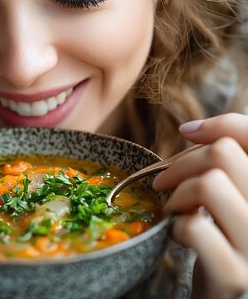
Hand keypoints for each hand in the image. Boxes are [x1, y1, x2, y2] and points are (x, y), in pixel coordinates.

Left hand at [153, 113, 247, 298]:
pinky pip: (195, 226)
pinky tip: (182, 237)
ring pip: (210, 183)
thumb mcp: (234, 199)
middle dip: (181, 163)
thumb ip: (226, 164)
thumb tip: (191, 129)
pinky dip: (177, 226)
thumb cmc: (226, 242)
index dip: (220, 124)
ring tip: (175, 211)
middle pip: (224, 153)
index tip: (188, 133)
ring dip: (178, 194)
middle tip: (164, 184)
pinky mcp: (237, 276)